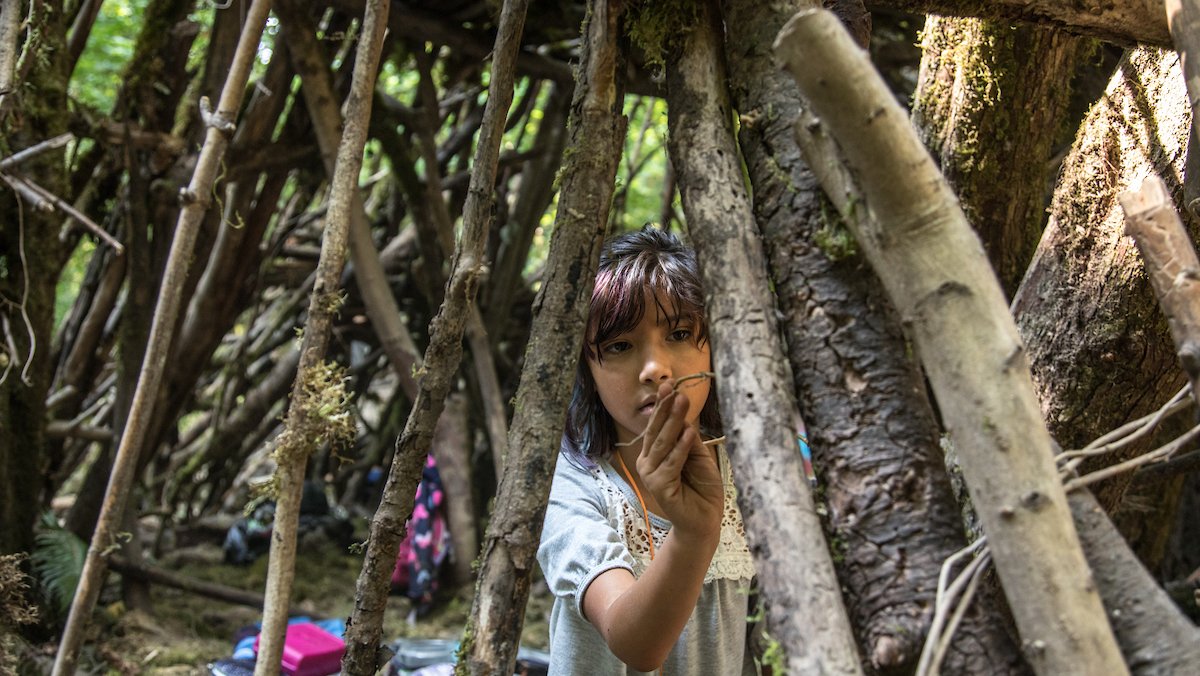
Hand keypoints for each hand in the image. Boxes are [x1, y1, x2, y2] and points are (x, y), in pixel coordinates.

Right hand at [636, 383, 723, 539]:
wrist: (704, 521)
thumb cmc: (702, 489)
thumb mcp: (698, 457)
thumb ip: (688, 439)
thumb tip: (683, 416)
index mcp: (655, 453)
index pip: (657, 426)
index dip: (662, 406)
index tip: (669, 385)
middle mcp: (648, 462)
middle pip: (656, 431)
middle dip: (665, 408)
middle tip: (673, 388)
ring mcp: (651, 475)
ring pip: (663, 444)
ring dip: (673, 422)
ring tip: (682, 402)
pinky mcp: (659, 487)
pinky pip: (672, 462)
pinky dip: (681, 447)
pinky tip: (688, 432)